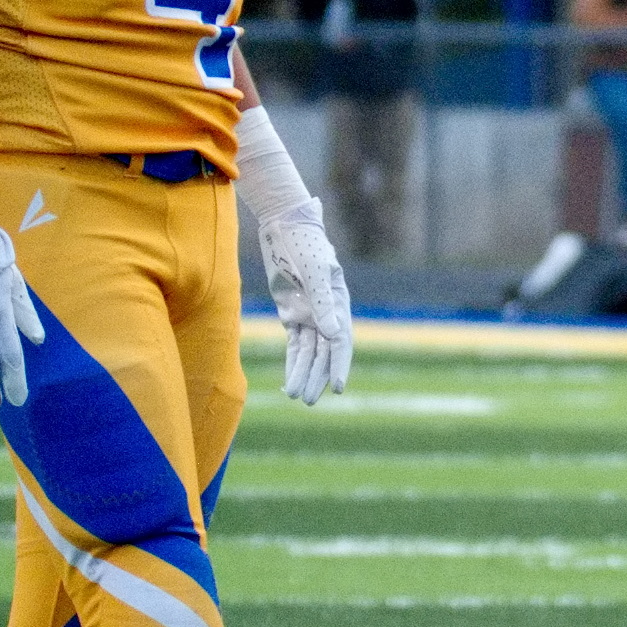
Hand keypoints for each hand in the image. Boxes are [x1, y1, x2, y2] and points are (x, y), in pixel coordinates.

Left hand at [261, 204, 352, 405]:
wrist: (284, 226)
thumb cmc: (303, 243)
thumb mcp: (312, 270)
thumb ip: (322, 301)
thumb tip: (332, 333)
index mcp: (338, 303)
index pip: (342, 342)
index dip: (340, 365)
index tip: (337, 387)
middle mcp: (327, 313)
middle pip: (324, 352)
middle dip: (317, 376)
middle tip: (308, 401)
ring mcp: (309, 313)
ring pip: (309, 352)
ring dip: (304, 373)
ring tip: (296, 397)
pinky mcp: (292, 312)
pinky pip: (295, 344)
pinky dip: (293, 361)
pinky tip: (290, 379)